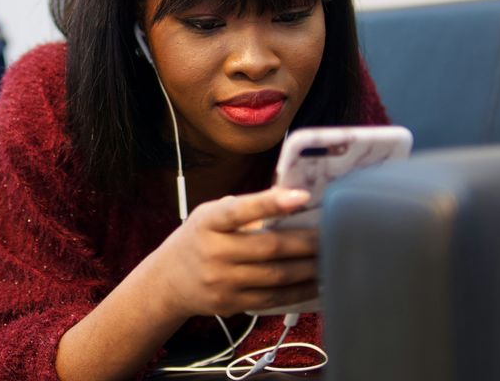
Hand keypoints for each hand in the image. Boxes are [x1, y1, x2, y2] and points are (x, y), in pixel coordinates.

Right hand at [149, 187, 319, 318]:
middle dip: (306, 242)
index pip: (240, 210)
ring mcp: (222, 282)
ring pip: (276, 276)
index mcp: (208, 222)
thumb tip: (290, 199)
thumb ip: (242, 209)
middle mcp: (213, 252)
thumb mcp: (209, 216)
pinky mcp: (231, 304)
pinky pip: (273, 299)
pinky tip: (315, 283)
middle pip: (269, 248)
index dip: (271, 203)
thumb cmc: (198, 240)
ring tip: (331, 258)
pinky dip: (298, 291)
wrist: (167, 281)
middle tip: (332, 235)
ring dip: (309, 268)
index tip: (302, 196)